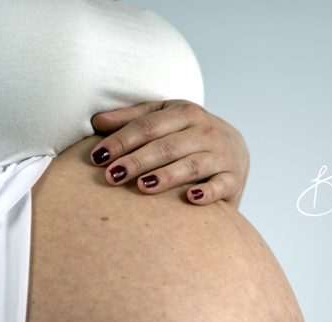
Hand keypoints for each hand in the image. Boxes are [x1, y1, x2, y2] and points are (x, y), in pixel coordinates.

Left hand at [90, 100, 249, 207]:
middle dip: (137, 161)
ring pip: (191, 165)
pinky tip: (190, 199)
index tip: (97, 157)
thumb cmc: (189, 134)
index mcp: (184, 113)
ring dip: (167, 176)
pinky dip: (207, 193)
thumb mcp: (164, 119)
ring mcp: (221, 155)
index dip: (121, 141)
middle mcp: (205, 131)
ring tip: (143, 187)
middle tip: (112, 177)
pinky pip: (220, 186)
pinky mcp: (233, 179)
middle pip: (166, 146)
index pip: (147, 126)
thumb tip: (96, 122)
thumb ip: (131, 120)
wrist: (235, 150)